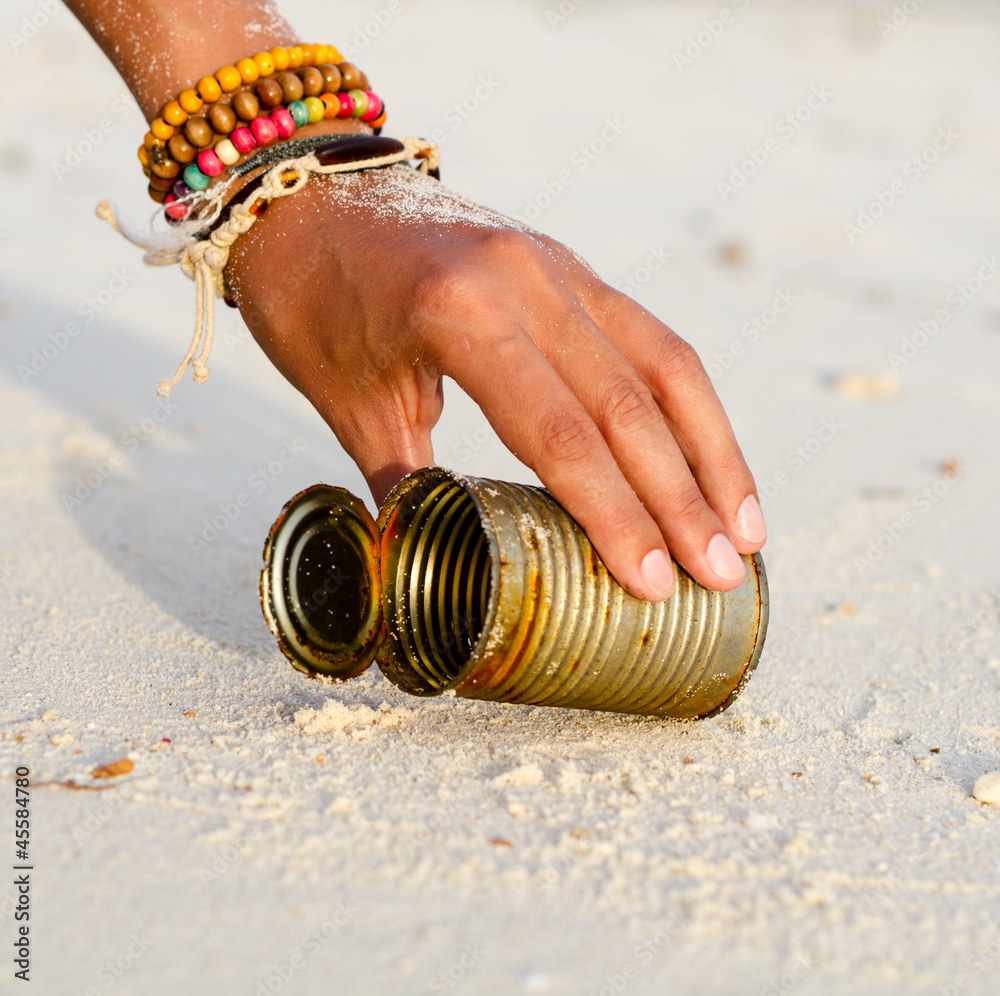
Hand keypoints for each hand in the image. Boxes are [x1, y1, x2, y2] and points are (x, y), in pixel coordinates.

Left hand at [225, 165, 765, 600]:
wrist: (308, 194)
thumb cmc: (311, 299)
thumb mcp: (346, 400)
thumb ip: (405, 484)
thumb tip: (433, 569)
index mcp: (460, 312)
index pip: (559, 432)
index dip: (612, 513)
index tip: (652, 581)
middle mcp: (527, 279)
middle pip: (626, 406)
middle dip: (678, 501)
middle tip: (717, 577)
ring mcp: (558, 266)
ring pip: (662, 366)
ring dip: (710, 454)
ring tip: (744, 531)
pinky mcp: (572, 268)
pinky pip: (649, 339)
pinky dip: (689, 406)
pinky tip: (712, 459)